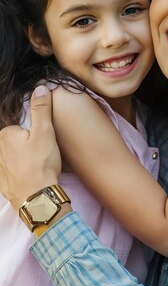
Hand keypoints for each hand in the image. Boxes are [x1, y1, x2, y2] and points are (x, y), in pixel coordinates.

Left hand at [0, 85, 61, 209]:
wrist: (37, 198)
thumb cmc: (41, 164)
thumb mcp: (45, 132)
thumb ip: (41, 108)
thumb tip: (40, 87)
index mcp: (6, 134)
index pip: (21, 126)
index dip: (34, 133)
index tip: (43, 144)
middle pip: (16, 141)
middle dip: (27, 146)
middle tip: (42, 156)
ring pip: (13, 157)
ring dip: (23, 160)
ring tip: (37, 168)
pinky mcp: (1, 181)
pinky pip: (10, 172)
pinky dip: (19, 173)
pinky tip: (29, 178)